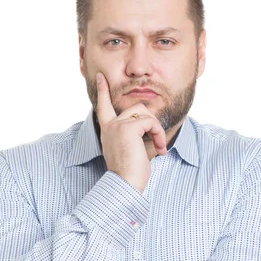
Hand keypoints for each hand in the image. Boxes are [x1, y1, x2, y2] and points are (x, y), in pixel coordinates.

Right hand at [96, 72, 166, 192]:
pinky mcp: (128, 128)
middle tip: (159, 142)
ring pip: (145, 113)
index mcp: (108, 131)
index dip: (102, 91)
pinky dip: (158, 134)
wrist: (125, 184)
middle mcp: (110, 126)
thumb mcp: (131, 149)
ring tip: (159, 147)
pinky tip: (160, 149)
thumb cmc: (130, 173)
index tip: (100, 77)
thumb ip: (134, 134)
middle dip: (152, 122)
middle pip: (136, 107)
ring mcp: (118, 126)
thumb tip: (149, 123)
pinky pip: (151, 122)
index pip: (103, 107)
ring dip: (156, 129)